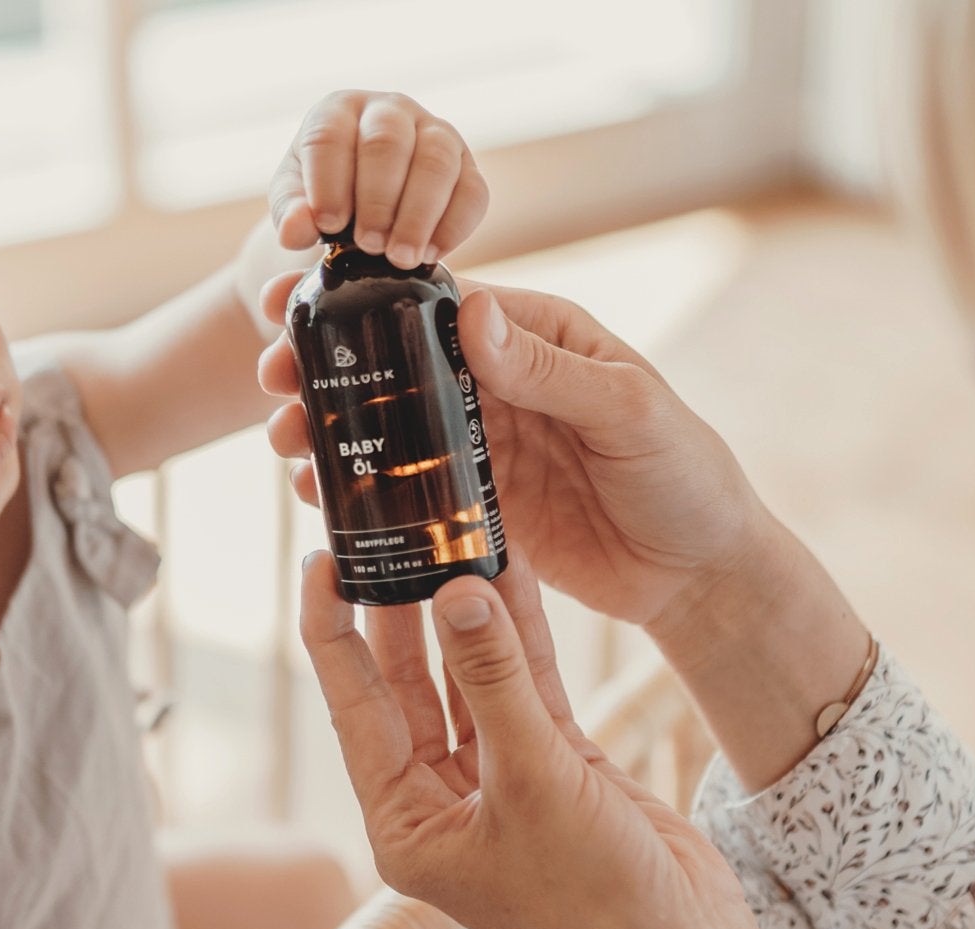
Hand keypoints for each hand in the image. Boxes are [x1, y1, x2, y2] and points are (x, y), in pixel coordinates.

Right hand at [260, 281, 782, 631]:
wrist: (703, 576)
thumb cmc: (688, 476)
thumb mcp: (630, 412)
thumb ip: (551, 371)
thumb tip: (474, 314)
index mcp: (540, 335)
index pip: (442, 305)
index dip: (369, 306)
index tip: (303, 308)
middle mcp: (506, 383)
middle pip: (400, 366)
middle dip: (331, 372)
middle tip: (271, 385)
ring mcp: (488, 446)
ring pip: (393, 430)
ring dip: (335, 435)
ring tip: (283, 448)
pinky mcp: (481, 508)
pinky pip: (410, 493)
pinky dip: (363, 495)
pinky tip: (321, 500)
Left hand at [266, 90, 489, 267]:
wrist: (362, 210)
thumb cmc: (324, 197)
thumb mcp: (296, 203)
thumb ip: (289, 215)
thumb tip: (295, 231)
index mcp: (338, 110)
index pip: (331, 135)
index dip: (329, 181)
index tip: (327, 225)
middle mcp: (390, 110)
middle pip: (388, 141)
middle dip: (378, 198)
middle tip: (369, 245)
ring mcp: (435, 133)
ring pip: (437, 161)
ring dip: (419, 214)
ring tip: (401, 257)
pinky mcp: (466, 167)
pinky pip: (473, 191)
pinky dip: (454, 227)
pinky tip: (431, 255)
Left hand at [295, 548, 772, 928]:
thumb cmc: (594, 896)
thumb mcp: (534, 779)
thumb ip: (494, 679)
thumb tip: (453, 590)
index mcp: (406, 825)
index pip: (354, 708)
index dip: (333, 633)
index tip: (320, 561)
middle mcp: (442, 803)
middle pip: (405, 686)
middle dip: (399, 610)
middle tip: (390, 531)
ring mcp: (500, 782)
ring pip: (469, 679)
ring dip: (466, 613)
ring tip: (452, 532)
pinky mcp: (556, 767)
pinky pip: (526, 686)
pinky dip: (523, 635)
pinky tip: (514, 571)